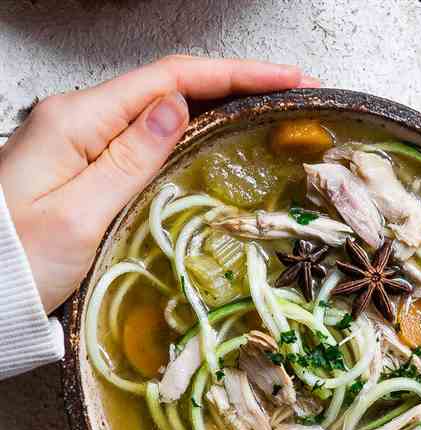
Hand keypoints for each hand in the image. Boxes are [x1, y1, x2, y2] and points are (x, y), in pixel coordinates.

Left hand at [0, 56, 316, 312]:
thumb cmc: (21, 260)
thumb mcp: (80, 214)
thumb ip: (130, 159)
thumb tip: (176, 108)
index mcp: (79, 121)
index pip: (170, 80)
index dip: (234, 74)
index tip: (285, 79)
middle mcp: (81, 120)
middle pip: (171, 86)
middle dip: (235, 84)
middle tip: (290, 94)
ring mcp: (84, 141)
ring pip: (163, 110)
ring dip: (218, 105)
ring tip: (267, 111)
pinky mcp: (88, 165)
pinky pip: (149, 138)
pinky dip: (192, 132)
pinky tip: (218, 139)